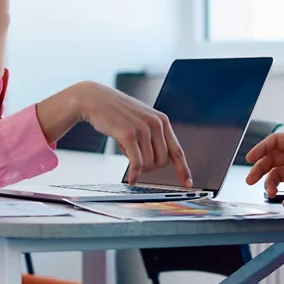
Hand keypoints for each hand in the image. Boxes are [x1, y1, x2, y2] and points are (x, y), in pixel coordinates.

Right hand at [40, 82, 193, 187]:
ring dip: (138, 167)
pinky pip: (137, 164)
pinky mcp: (129, 134)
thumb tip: (161, 160)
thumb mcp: (141, 119)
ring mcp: (143, 129)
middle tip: (136, 160)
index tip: (188, 183)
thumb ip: (154, 135)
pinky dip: (134, 175)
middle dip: (150, 167)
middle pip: (162, 162)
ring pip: (149, 165)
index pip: (177, 151)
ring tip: (127, 152)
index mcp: (162, 121)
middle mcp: (156, 124)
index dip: (183, 169)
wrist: (95, 99)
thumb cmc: (117, 112)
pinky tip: (131, 179)